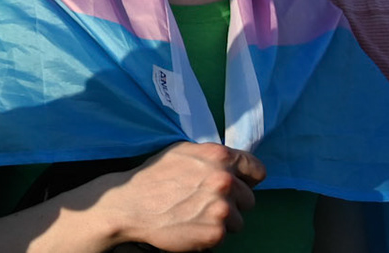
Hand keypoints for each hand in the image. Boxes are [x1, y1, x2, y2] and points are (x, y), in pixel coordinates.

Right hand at [102, 142, 263, 250]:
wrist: (131, 204)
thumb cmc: (155, 176)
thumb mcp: (183, 152)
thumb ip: (212, 157)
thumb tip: (235, 165)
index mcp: (219, 156)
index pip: (257, 169)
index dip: (248, 179)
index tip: (239, 184)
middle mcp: (224, 180)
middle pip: (249, 199)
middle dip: (233, 202)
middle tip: (206, 202)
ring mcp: (221, 208)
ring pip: (238, 221)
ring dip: (222, 221)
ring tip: (196, 214)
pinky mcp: (215, 232)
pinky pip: (224, 236)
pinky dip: (210, 233)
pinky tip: (191, 224)